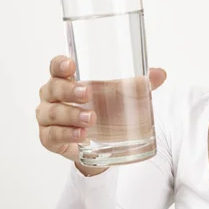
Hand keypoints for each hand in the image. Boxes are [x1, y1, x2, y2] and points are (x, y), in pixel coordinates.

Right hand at [36, 55, 166, 170]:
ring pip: (52, 114)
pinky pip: (52, 136)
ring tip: (91, 119)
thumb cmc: (105, 109)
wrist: (100, 143)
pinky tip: (81, 136)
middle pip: (53, 88)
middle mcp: (52, 96)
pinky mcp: (49, 139)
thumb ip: (139, 84)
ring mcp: (48, 118)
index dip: (60, 64)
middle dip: (69, 91)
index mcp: (66, 79)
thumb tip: (161, 74)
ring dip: (70, 116)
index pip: (56, 67)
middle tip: (87, 94)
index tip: (71, 65)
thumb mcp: (120, 96)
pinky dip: (67, 135)